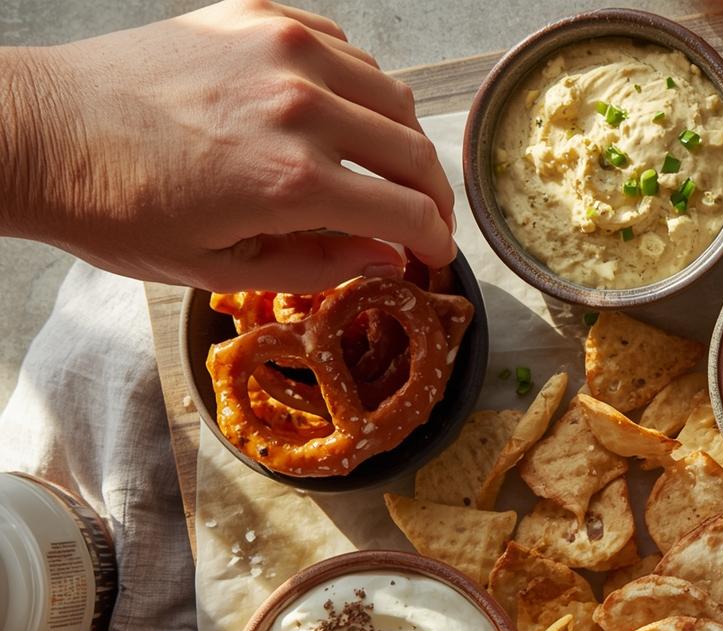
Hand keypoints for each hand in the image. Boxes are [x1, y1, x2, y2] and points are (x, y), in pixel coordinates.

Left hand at [0, 0, 454, 293]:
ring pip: (390, 94)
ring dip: (400, 138)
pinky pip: (344, 47)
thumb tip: (386, 259)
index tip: (435, 254)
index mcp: (293, 181)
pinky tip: (340, 115)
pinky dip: (358, 85)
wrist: (39, 133)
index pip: (409, 211)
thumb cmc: (115, 207)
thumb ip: (318, 265)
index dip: (436, 241)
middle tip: (426, 218)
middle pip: (414, 150)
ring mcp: (281, 51)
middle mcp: (300, 107)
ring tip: (386, 168)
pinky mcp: (257, 17)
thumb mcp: (220, 267)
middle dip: (433, 194)